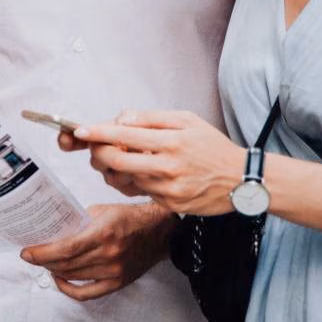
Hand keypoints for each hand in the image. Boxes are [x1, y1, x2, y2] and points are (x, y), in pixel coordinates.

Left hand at [18, 203, 172, 300]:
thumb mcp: (102, 211)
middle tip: (30, 256)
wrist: (160, 232)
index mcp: (103, 233)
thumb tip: (52, 230)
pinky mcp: (118, 283)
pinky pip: (87, 293)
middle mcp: (109, 255)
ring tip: (44, 262)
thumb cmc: (130, 218)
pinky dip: (69, 289)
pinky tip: (60, 279)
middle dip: (43, 261)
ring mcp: (114, 272)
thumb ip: (78, 221)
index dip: (42, 253)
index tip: (26, 252)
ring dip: (54, 270)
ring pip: (73, 277)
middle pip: (65, 264)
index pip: (65, 249)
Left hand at [60, 110, 244, 215]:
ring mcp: (168, 188)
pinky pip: (141, 191)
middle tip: (96, 147)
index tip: (80, 131)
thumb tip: (122, 119)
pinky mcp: (170, 204)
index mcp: (171, 141)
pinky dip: (136, 181)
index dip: (98, 133)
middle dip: (99, 153)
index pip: (125, 135)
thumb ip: (152, 118)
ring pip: (127, 178)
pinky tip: (145, 172)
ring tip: (125, 157)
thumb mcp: (187, 121)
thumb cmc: (212, 146)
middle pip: (117, 161)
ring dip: (117, 168)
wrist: (241, 180)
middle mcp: (168, 166)